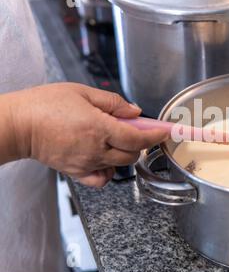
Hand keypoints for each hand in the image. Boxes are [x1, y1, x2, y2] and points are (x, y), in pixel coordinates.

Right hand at [10, 83, 167, 186]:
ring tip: (115, 139)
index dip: (156, 135)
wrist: (18, 125)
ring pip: (120, 166)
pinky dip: (109, 171)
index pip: (138, 137)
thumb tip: (135, 111)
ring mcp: (86, 163)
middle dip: (141, 142)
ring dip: (126, 154)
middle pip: (132, 154)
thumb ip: (113, 103)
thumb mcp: (83, 92)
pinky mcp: (76, 172)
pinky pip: (101, 179)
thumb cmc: (45, 104)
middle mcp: (96, 149)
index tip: (167, 132)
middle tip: (136, 129)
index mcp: (100, 127)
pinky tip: (104, 158)